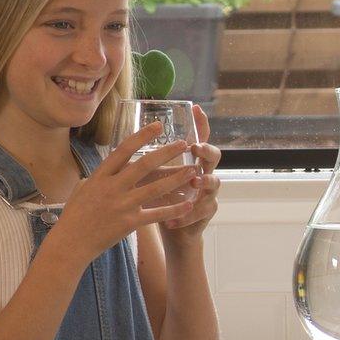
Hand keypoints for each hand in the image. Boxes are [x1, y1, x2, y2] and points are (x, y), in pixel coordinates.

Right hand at [56, 122, 197, 264]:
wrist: (70, 243)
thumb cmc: (75, 215)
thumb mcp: (83, 188)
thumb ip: (101, 176)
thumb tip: (112, 164)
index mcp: (100, 176)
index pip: (124, 150)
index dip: (142, 136)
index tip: (158, 126)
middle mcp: (112, 187)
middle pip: (145, 165)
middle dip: (167, 153)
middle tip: (184, 144)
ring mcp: (122, 205)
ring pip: (156, 188)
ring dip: (177, 178)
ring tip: (193, 170)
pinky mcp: (130, 223)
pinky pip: (157, 214)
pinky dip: (174, 209)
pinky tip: (189, 204)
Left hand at [158, 105, 221, 245]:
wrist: (175, 230)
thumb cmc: (160, 200)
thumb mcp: (154, 178)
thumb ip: (148, 163)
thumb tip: (125, 142)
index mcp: (192, 162)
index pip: (201, 138)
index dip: (201, 123)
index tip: (196, 109)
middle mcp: (204, 174)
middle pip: (214, 156)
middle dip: (206, 150)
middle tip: (195, 147)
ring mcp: (208, 194)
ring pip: (214, 184)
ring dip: (204, 181)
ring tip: (195, 182)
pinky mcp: (205, 214)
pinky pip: (200, 213)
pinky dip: (185, 216)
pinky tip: (172, 221)